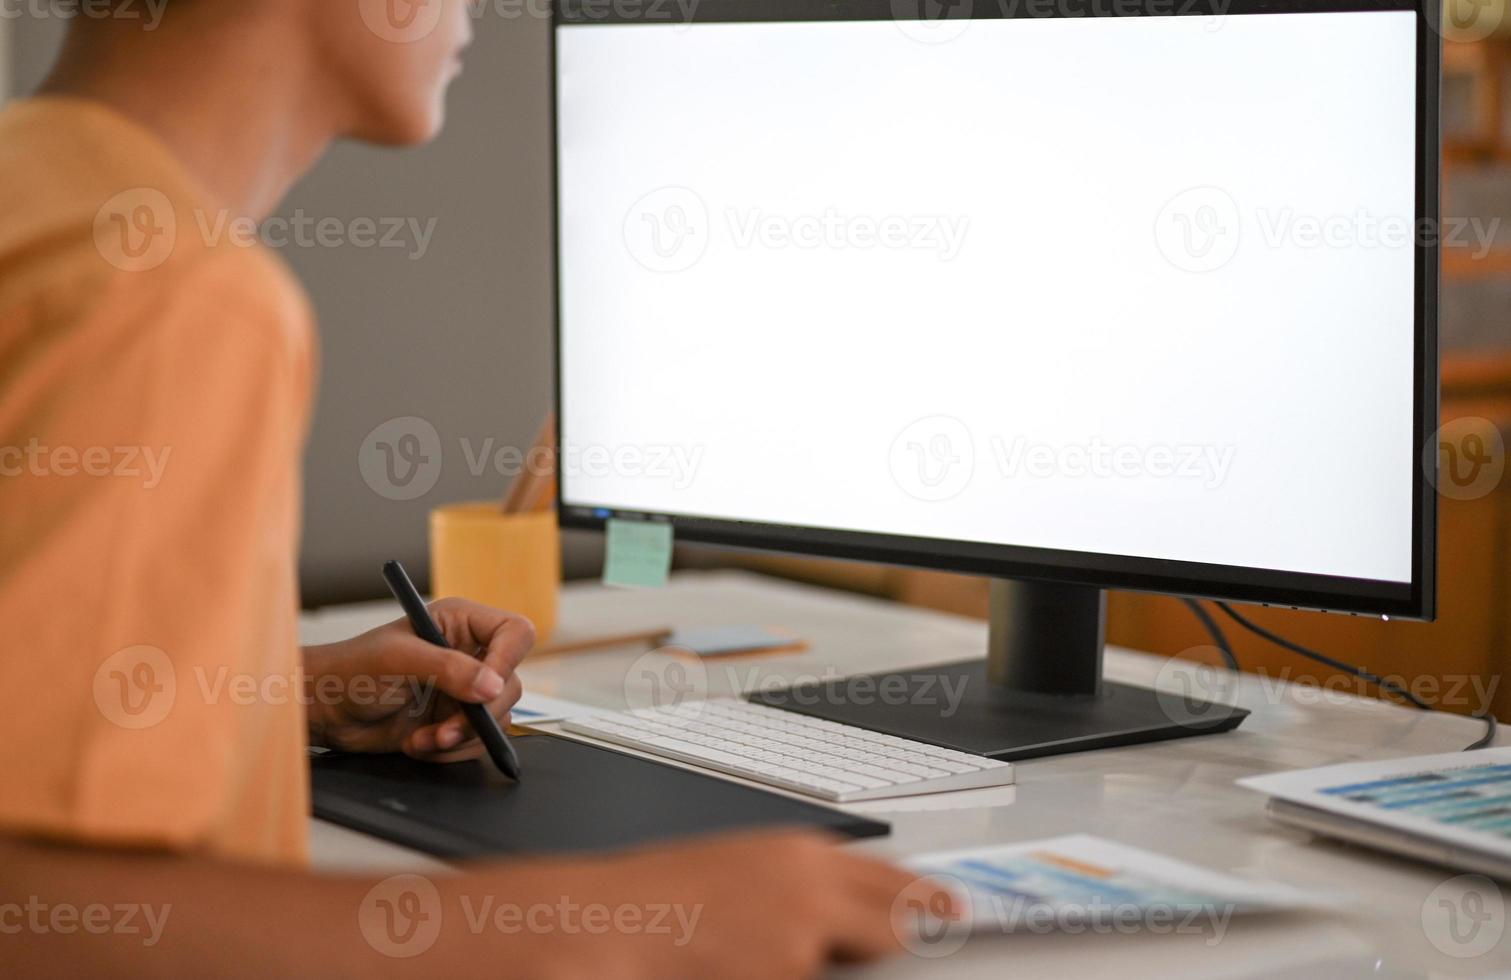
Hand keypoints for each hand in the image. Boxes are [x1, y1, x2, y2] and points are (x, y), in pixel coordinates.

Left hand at [302, 598, 533, 760]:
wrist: (326, 711)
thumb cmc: (350, 670)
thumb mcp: (398, 660)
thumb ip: (448, 668)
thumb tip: (492, 685)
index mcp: (460, 623)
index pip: (514, 634)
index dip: (508, 661)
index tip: (486, 689)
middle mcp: (469, 655)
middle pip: (510, 684)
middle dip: (478, 715)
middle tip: (447, 729)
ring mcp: (463, 691)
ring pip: (497, 718)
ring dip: (461, 737)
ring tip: (425, 738)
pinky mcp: (455, 721)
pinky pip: (478, 742)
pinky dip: (451, 751)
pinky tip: (420, 743)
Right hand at [469, 829, 954, 979]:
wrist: (609, 922)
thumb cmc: (660, 896)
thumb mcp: (741, 868)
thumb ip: (801, 882)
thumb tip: (849, 906)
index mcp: (801, 852)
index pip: (893, 876)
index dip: (927, 899)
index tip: (950, 912)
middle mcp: (810, 889)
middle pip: (900, 922)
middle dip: (904, 938)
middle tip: (912, 940)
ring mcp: (800, 942)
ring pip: (854, 966)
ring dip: (830, 967)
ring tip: (759, 953)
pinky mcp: (785, 977)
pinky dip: (794, 979)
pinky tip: (745, 965)